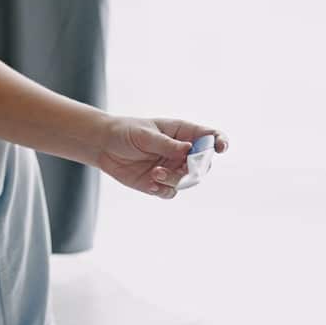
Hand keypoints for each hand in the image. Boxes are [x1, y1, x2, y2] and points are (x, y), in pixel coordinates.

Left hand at [96, 115, 229, 198]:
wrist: (103, 146)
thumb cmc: (126, 132)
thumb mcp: (145, 135)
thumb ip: (166, 144)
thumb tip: (188, 149)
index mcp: (182, 133)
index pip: (209, 137)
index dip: (219, 142)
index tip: (221, 148)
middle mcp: (181, 152)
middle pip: (203, 164)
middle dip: (195, 168)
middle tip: (182, 167)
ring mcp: (172, 168)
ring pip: (188, 181)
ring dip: (174, 179)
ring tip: (155, 173)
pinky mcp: (160, 183)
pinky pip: (171, 192)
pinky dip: (163, 189)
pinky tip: (150, 182)